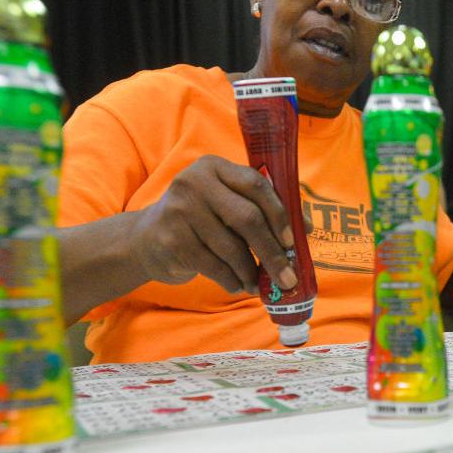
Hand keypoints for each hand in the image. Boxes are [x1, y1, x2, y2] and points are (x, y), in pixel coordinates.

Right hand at [131, 155, 295, 293]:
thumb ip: (263, 209)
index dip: (279, 214)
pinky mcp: (171, 239)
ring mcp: (179, 210)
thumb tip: (305, 229)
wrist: (146, 239)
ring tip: (260, 285)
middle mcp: (194, 183)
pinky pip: (213, 265)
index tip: (292, 241)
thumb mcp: (228, 204)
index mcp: (215, 167)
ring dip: (251, 272)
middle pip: (246, 218)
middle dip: (272, 252)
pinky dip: (231, 280)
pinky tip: (238, 285)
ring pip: (231, 247)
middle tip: (288, 277)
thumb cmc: (202, 220)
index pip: (256, 185)